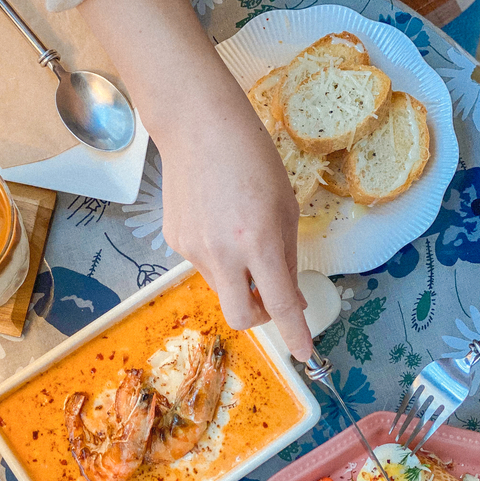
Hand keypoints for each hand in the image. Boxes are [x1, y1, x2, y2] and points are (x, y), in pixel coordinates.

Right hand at [157, 102, 312, 360]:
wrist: (197, 127)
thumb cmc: (253, 158)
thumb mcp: (285, 206)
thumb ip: (288, 257)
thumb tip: (289, 297)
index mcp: (259, 242)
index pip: (279, 304)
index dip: (295, 333)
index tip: (304, 353)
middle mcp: (223, 253)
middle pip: (240, 316)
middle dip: (259, 317)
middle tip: (269, 298)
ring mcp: (193, 250)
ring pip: (223, 288)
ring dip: (239, 279)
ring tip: (240, 236)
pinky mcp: (174, 241)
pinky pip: (203, 265)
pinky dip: (218, 257)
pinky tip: (217, 220)